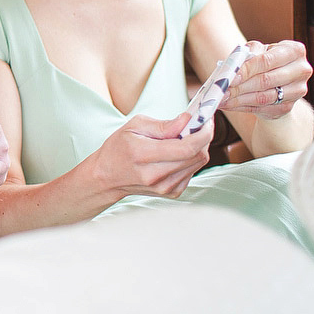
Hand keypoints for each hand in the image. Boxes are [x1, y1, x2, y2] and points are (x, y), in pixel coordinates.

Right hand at [90, 113, 212, 198]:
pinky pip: (192, 172)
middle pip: (197, 156)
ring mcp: (165, 187)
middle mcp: (156, 176)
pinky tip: (177, 153)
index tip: (207, 120)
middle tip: (197, 125)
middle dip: (203, 137)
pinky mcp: (171, 193)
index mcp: (144, 155)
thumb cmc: (118, 148)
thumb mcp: (134, 126)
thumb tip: (188, 120)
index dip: (203, 133)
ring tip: (184, 138)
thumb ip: (164, 125)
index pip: (186, 148)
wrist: (107, 177)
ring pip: (198, 164)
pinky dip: (190, 159)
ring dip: (197, 148)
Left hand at [223, 40, 311, 119]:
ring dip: (239, 100)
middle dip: (240, 87)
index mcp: (294, 51)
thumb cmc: (264, 61)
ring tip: (221, 99)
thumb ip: (245, 55)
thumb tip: (230, 70)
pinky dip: (242, 107)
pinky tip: (229, 105)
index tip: (228, 78)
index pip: (266, 61)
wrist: (277, 81)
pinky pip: (262, 108)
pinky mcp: (289, 106)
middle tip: (221, 91)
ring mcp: (298, 90)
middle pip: (265, 80)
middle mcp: (301, 70)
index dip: (246, 70)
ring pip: (264, 97)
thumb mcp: (256, 51)